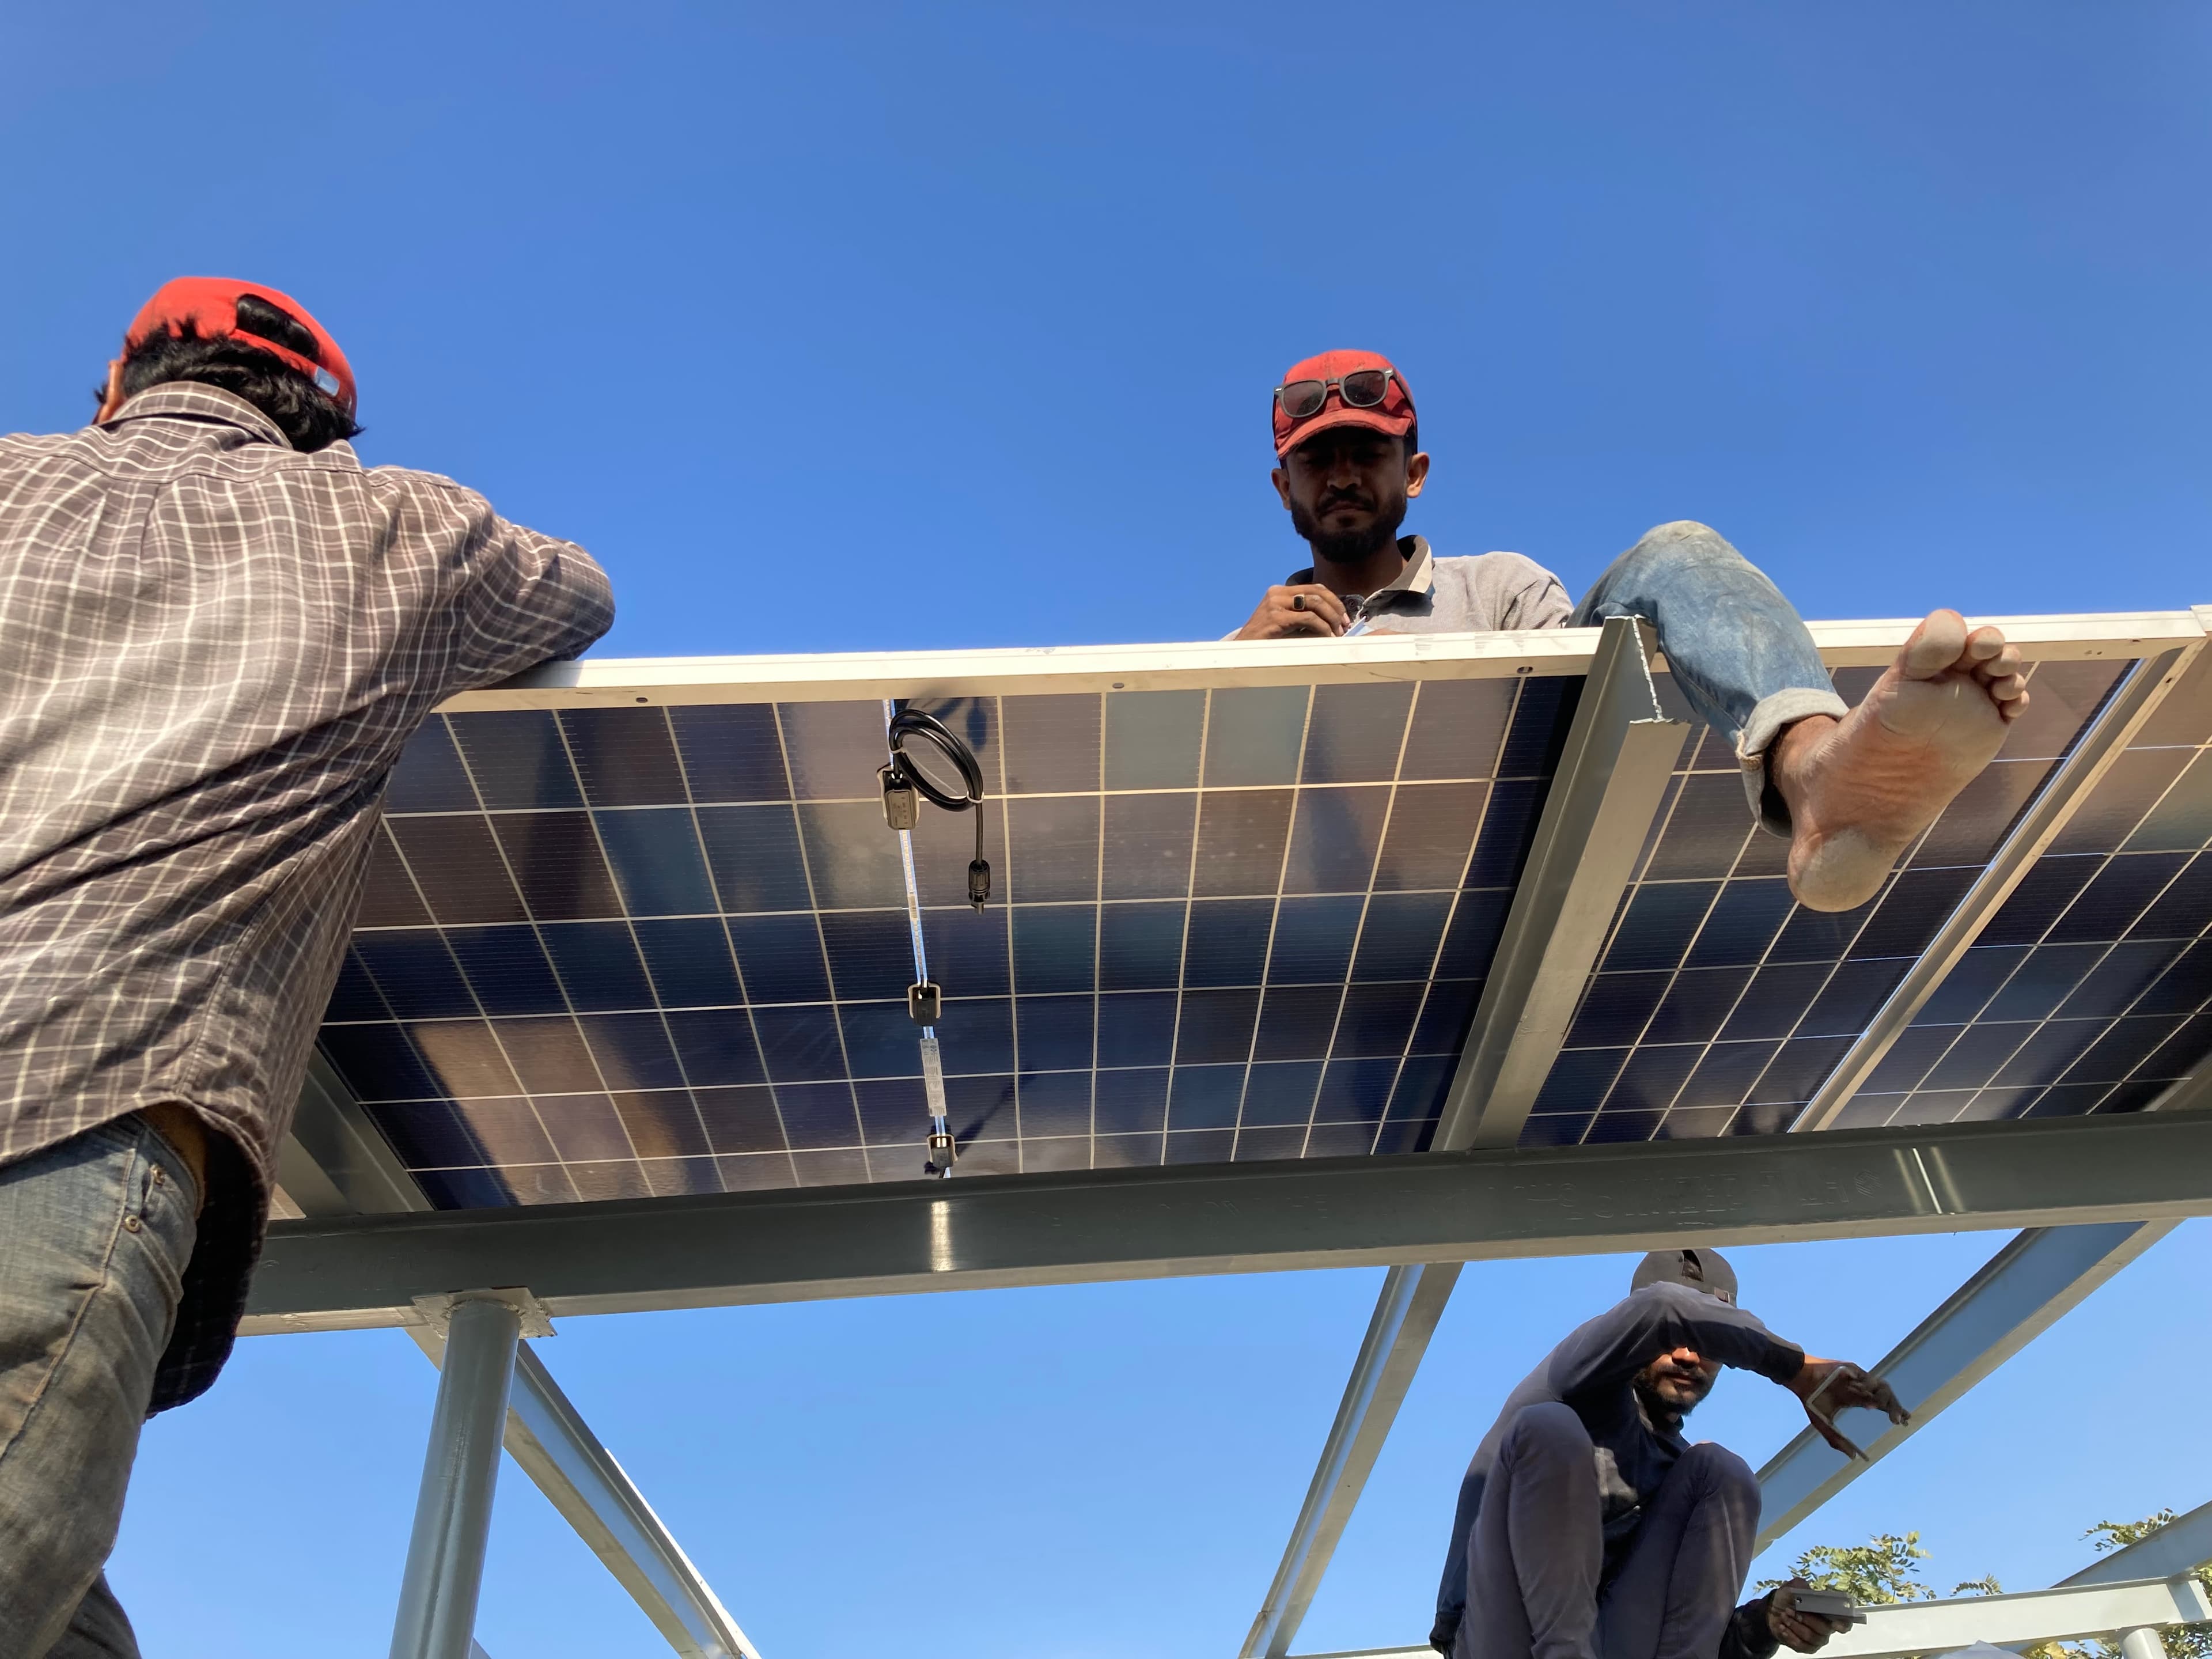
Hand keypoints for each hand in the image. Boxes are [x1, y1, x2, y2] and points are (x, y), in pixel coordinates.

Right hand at [1236, 584, 1348, 638]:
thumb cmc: (1266, 644)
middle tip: (1345, 626)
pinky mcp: (1276, 617)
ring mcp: (1275, 604)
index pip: (1314, 588)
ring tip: (1337, 634)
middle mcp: (1277, 593)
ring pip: (1315, 603)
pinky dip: (1322, 628)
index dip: (1334, 601)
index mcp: (1279, 592)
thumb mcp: (1287, 626)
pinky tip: (1326, 637)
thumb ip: (1306, 619)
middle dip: (1336, 609)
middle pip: (1317, 592)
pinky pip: (1308, 618)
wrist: (1241, 654)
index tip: (1344, 618)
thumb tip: (1336, 622)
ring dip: (1331, 619)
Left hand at [1768, 1582, 1849, 1653]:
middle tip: (1790, 1610)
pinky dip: (1790, 1635)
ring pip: (1811, 1637)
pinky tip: (1782, 1627)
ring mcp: (1818, 1640)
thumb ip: (1801, 1586)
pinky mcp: (1807, 1648)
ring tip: (1783, 1615)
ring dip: (1795, 1625)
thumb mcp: (1792, 1587)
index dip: (1844, 1624)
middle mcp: (1827, 1628)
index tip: (1836, 1624)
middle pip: (1824, 1629)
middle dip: (1806, 1619)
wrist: (1773, 1611)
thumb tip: (1807, 1590)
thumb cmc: (1788, 1598)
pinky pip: (1801, 1645)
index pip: (1845, 1622)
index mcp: (1829, 1613)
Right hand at [1787, 1358, 1908, 1459]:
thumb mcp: (1823, 1424)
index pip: (1881, 1404)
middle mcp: (1861, 1389)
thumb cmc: (1810, 1399)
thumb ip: (1837, 1440)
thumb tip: (1853, 1457)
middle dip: (1896, 1408)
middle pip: (1887, 1396)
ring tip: (1874, 1408)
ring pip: (1883, 1387)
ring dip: (1883, 1399)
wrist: (1800, 1378)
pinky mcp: (1854, 1370)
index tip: (1906, 1421)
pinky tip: (1861, 1392)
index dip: (1895, 1411)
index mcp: (1856, 1399)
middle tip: (1899, 1420)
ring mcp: (1859, 1379)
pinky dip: (1869, 1386)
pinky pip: (1869, 1379)